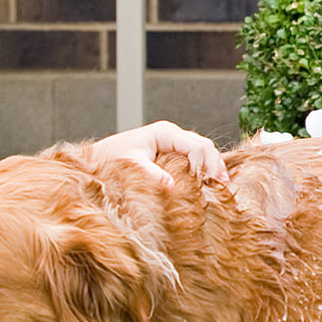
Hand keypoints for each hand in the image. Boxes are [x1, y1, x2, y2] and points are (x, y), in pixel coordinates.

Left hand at [91, 121, 229, 185]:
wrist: (98, 159)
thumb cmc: (111, 159)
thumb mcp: (131, 166)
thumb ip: (151, 174)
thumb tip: (172, 185)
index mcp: (165, 132)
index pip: (197, 145)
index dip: (206, 165)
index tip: (208, 185)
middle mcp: (173, 136)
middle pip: (205, 147)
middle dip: (216, 166)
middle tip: (223, 188)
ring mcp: (174, 144)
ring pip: (204, 153)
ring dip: (213, 169)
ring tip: (222, 188)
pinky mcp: (173, 155)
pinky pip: (195, 160)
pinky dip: (205, 171)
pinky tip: (211, 185)